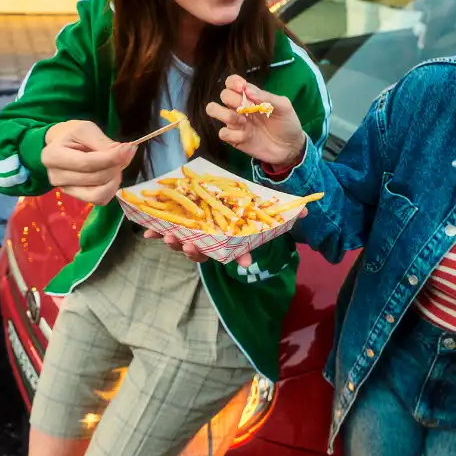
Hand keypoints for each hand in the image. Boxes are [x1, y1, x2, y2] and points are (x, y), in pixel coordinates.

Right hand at [42, 120, 134, 205]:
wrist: (61, 144)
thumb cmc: (72, 135)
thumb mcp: (86, 129)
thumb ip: (104, 142)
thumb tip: (126, 152)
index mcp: (53, 156)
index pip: (87, 163)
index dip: (111, 158)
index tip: (128, 149)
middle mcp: (56, 177)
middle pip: (96, 178)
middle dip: (115, 166)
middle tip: (124, 155)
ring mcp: (66, 189)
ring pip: (99, 193)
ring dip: (114, 180)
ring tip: (116, 166)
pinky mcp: (77, 196)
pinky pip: (100, 200)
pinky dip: (111, 189)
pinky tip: (112, 176)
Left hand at [144, 206, 308, 266]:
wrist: (213, 195)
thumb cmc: (236, 207)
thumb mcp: (259, 207)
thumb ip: (281, 211)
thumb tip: (308, 211)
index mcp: (229, 239)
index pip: (236, 251)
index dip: (240, 256)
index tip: (244, 261)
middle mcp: (210, 241)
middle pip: (204, 252)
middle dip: (198, 251)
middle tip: (193, 244)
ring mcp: (192, 236)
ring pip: (184, 245)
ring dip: (177, 243)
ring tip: (173, 236)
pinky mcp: (175, 226)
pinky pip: (164, 233)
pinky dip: (156, 233)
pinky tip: (147, 232)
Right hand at [206, 75, 305, 167]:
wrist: (291, 148)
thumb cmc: (287, 123)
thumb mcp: (283, 107)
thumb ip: (266, 96)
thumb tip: (247, 89)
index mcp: (250, 96)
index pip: (231, 82)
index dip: (233, 82)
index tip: (242, 88)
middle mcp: (239, 107)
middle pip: (223, 95)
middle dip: (234, 100)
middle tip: (250, 109)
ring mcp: (236, 123)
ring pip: (213, 110)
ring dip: (227, 114)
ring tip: (244, 121)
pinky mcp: (234, 139)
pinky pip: (222, 133)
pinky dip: (233, 134)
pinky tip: (246, 136)